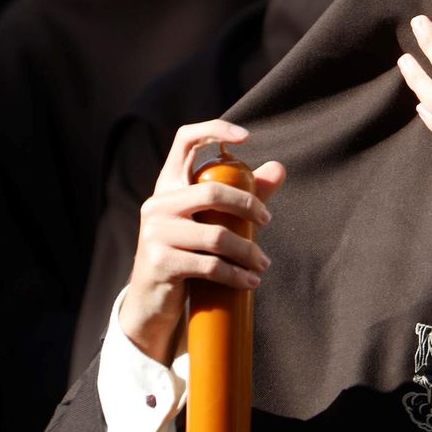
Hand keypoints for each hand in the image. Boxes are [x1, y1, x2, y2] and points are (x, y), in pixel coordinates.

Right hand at [121, 120, 285, 364]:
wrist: (152, 301)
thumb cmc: (187, 252)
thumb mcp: (209, 221)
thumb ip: (242, 194)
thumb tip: (279, 168)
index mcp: (168, 185)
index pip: (184, 140)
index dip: (214, 130)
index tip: (247, 136)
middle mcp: (157, 204)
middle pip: (212, 191)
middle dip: (248, 205)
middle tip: (267, 221)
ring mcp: (155, 233)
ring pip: (216, 235)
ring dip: (248, 252)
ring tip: (263, 263)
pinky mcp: (160, 262)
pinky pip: (209, 265)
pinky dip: (236, 275)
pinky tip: (251, 281)